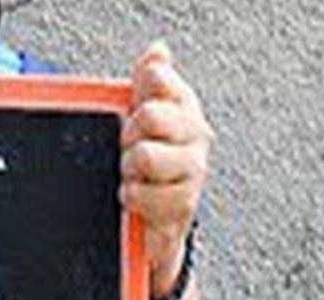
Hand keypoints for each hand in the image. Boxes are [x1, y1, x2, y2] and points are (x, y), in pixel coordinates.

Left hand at [120, 42, 212, 298]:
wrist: (160, 223)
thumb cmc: (150, 166)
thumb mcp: (142, 119)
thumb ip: (147, 81)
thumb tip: (157, 52)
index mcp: (185, 108)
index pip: (159, 81)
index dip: (136, 99)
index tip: (134, 116)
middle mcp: (196, 136)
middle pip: (149, 116)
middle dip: (128, 137)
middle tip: (130, 153)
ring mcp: (192, 171)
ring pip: (143, 157)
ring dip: (128, 171)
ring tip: (135, 177)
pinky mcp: (183, 206)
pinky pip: (139, 192)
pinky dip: (129, 197)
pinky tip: (137, 199)